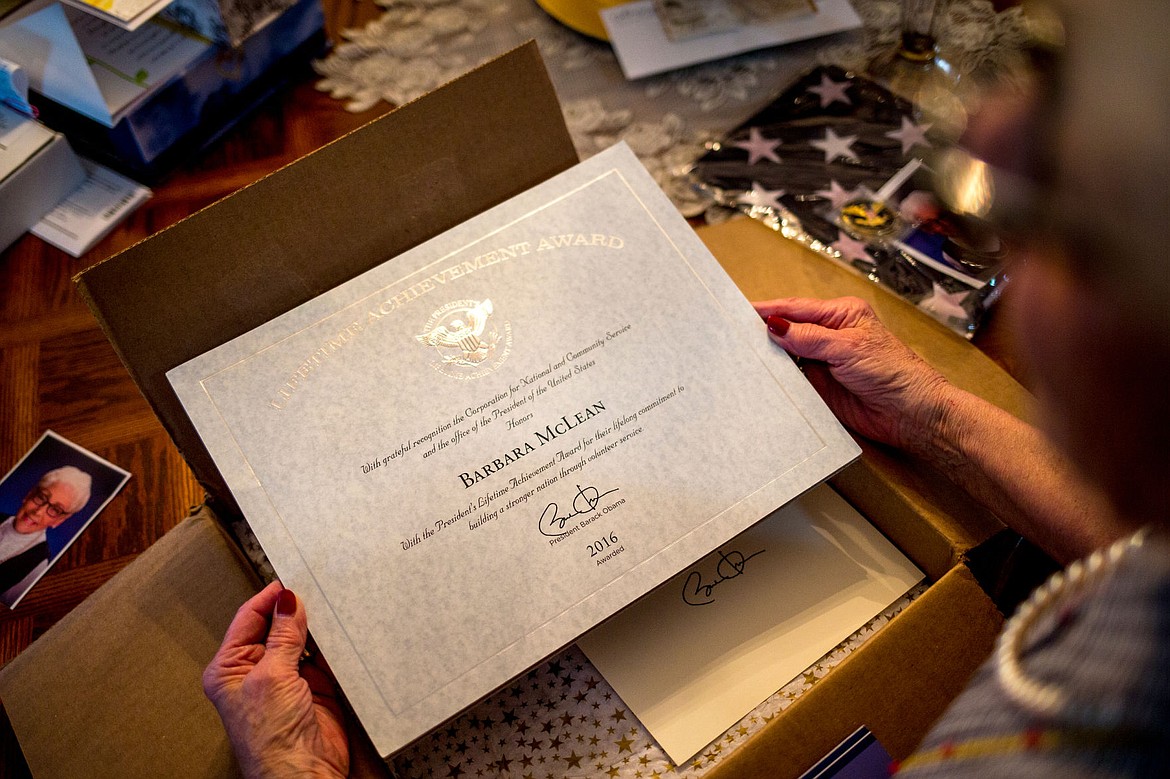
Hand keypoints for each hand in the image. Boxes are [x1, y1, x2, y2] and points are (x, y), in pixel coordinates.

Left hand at [204, 582, 348, 778]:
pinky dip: (334, 643)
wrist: (304, 774)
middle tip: (316, 585)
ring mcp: (288, 679)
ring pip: (303, 639)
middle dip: (294, 609)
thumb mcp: (272, 676)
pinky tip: (343, 627)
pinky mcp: (316, 687)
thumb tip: (287, 599)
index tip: (291, 579)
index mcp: (230, 668)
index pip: (248, 619)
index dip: (269, 598)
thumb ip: (283, 635)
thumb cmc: (271, 738)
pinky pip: (326, 656)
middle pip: (276, 627)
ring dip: (316, 626)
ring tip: (331, 602)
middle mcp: (257, 671)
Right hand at [753, 296, 955, 453]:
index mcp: (840, 315)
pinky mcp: (819, 388)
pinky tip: (758, 379)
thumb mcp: (848, 348)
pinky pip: (791, 381)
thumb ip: (809, 337)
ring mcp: (822, 362)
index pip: (796, 308)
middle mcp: (829, 335)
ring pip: (786, 356)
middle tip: (731, 334)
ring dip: (768, 358)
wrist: (910, 415)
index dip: (768, 309)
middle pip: (788, 330)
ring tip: (737, 356)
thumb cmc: (892, 372)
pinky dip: (776, 380)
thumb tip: (774, 326)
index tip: (740, 311)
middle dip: (763, 332)